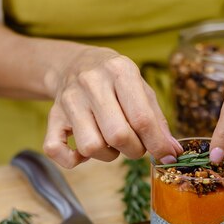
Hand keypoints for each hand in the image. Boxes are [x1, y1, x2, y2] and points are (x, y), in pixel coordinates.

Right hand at [43, 46, 181, 167]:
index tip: (167, 157)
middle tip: (136, 145)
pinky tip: (83, 153)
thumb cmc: (115, 81)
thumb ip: (157, 120)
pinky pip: (55, 149)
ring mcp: (69, 100)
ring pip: (91, 147)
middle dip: (134, 150)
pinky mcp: (52, 116)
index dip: (157, 144)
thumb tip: (171, 152)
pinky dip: (72, 160)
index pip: (141, 118)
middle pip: (117, 135)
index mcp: (119, 71)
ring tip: (112, 143)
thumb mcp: (141, 89)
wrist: (75, 63)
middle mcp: (91, 82)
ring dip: (107, 155)